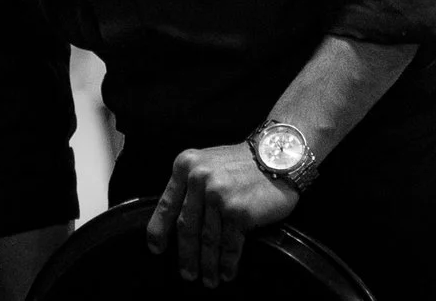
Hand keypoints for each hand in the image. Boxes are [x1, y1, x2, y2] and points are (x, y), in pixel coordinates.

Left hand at [144, 143, 300, 287]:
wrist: (279, 156)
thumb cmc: (243, 162)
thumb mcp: (207, 162)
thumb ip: (191, 184)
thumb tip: (176, 221)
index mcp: (186, 165)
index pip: (167, 204)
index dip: (159, 230)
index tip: (156, 248)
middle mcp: (198, 179)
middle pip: (186, 227)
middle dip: (186, 255)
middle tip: (187, 274)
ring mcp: (218, 195)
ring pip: (208, 239)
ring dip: (208, 264)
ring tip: (209, 280)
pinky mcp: (238, 211)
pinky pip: (229, 244)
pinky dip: (227, 262)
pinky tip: (226, 273)